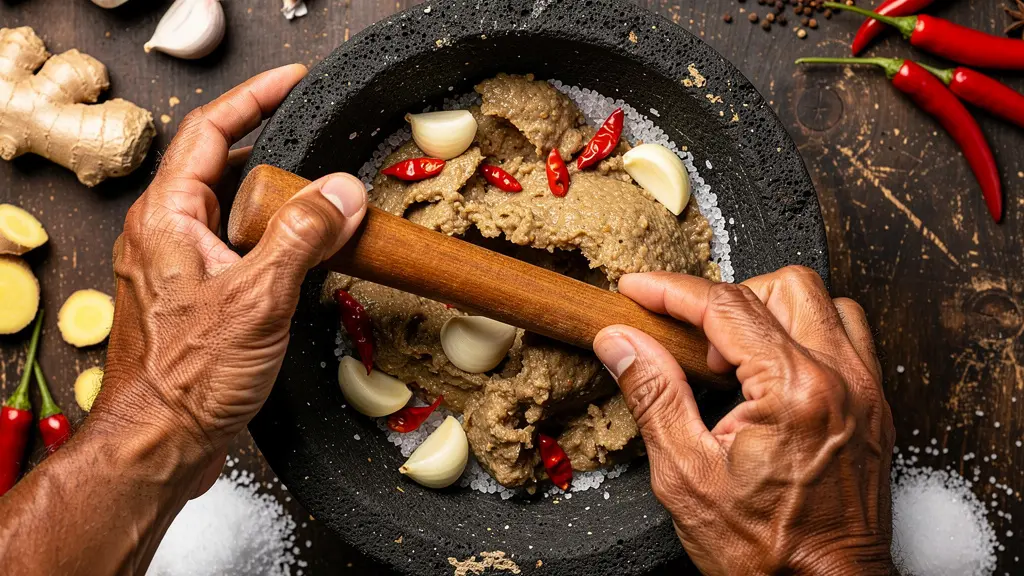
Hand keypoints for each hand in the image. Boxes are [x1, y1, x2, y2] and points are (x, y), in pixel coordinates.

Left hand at [92, 65, 368, 495]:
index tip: (292, 83)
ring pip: (235, 212)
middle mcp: (167, 234)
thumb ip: (303, 237)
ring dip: (280, 205)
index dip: (254, 99)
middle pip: (225, 168)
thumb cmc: (188, 377)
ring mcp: (181, 264)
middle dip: (277, 155)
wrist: (161, 440)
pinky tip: (306, 259)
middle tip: (323, 154)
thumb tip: (340, 192)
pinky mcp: (198, 295)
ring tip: (325, 207)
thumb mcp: (258, 298)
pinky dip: (275, 242)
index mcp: (167, 217)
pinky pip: (240, 248)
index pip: (210, 131)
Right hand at [593, 267, 894, 574]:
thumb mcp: (687, 475)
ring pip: (820, 300)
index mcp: (793, 392)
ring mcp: (865, 389)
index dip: (670, 290)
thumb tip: (621, 343)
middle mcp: (839, 379)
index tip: (638, 290)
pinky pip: (847, 333)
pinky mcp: (874, 404)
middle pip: (781, 286)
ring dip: (771, 310)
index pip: (724, 306)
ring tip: (738, 358)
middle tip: (695, 345)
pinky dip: (806, 333)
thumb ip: (653, 395)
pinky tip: (775, 369)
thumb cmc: (766, 551)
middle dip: (725, 300)